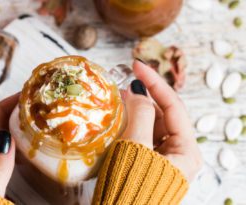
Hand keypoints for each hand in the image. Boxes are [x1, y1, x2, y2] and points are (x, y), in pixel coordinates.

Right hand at [120, 60, 201, 180]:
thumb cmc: (129, 186)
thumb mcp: (135, 147)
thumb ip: (139, 115)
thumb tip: (138, 92)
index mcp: (186, 150)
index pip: (173, 106)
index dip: (155, 82)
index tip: (136, 64)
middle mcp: (179, 153)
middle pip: (163, 114)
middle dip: (145, 96)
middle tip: (125, 81)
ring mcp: (164, 157)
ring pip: (152, 124)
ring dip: (137, 109)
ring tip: (120, 97)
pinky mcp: (149, 160)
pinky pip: (143, 134)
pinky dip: (132, 122)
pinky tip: (120, 115)